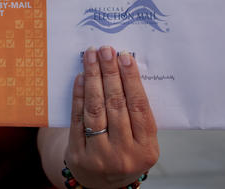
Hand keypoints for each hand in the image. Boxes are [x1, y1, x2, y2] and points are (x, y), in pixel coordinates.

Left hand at [65, 46, 158, 187]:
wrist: (101, 183)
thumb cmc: (124, 152)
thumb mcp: (140, 140)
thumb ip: (137, 113)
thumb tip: (125, 69)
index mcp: (146, 149)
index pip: (139, 107)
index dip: (132, 80)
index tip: (125, 56)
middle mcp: (124, 154)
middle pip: (116, 105)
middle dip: (110, 73)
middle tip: (106, 50)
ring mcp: (100, 156)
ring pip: (96, 109)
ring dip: (93, 78)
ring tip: (91, 56)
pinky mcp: (78, 155)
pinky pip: (77, 119)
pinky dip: (79, 95)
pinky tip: (81, 77)